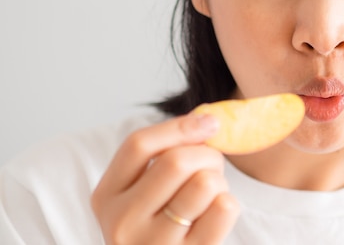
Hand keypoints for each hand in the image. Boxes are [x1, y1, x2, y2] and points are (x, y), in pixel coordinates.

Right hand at [91, 113, 239, 243]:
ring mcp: (154, 244)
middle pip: (176, 161)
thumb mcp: (146, 190)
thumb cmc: (159, 224)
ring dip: (218, 180)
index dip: (179, 127)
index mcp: (107, 196)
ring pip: (204, 183)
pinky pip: (224, 208)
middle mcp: (122, 222)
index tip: (210, 122)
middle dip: (206, 154)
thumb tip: (208, 118)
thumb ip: (167, 153)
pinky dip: (228, 203)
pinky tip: (215, 216)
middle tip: (212, 166)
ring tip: (210, 195)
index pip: (138, 145)